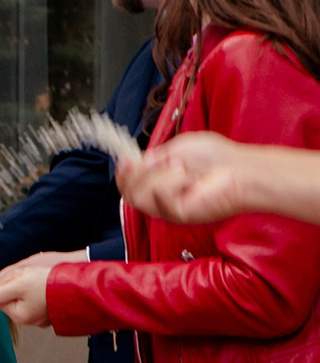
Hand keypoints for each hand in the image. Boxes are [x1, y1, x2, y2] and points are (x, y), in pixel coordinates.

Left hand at [0, 250, 84, 327]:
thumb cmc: (49, 283)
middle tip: (30, 274)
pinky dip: (44, 286)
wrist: (82, 283)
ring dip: (30, 283)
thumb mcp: (17, 284)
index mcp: (21, 316)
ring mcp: (47, 315)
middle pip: (14, 296)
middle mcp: (33, 319)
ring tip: (42, 276)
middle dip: (17, 283)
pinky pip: (44, 295)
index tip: (17, 276)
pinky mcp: (58, 307)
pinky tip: (51, 280)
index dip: (4, 283)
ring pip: (28, 295)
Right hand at [117, 131, 254, 223]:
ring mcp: (167, 208)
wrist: (238, 169)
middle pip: (128, 192)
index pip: (128, 185)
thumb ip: (154, 156)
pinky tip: (188, 180)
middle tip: (166, 163)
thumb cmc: (217, 157)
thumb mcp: (178, 147)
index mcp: (160, 182)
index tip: (126, 160)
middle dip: (140, 173)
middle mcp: (161, 198)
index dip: (124, 174)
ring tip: (182, 170)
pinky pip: (157, 198)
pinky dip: (171, 183)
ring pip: (137, 196)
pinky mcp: (176, 215)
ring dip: (157, 177)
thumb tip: (136, 162)